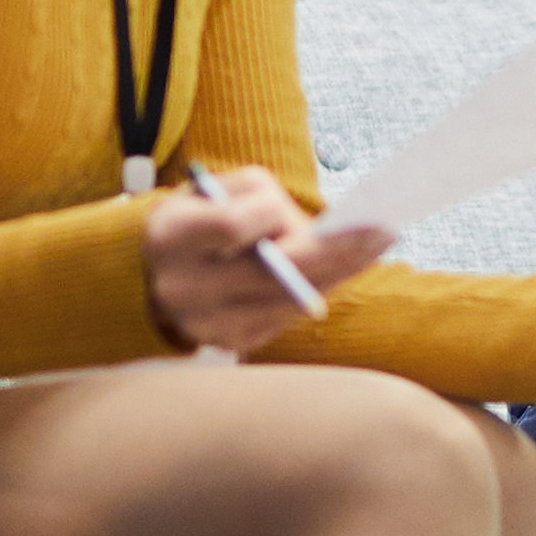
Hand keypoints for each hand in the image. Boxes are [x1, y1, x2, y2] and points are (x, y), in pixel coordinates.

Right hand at [144, 167, 390, 357]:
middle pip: (270, 274)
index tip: (301, 207)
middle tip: (382, 231)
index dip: (271, 217)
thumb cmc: (197, 219)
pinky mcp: (230, 344)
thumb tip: (319, 232)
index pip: (230, 226)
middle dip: (331, 253)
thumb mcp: (214, 191)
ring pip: (286, 300)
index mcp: (170, 236)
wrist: (153, 274)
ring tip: (377, 243)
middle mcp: (182, 288)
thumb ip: (258, 201)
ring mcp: (206, 324)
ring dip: (336, 272)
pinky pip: (285, 316)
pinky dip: (317, 290)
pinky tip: (348, 267)